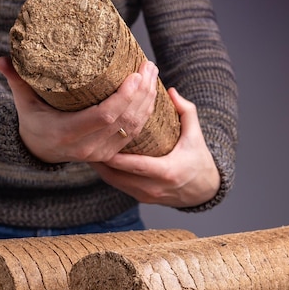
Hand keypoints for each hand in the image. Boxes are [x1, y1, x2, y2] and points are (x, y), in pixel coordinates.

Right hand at [0, 56, 158, 162]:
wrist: (39, 151)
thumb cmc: (33, 121)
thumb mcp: (23, 102)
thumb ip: (16, 80)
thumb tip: (1, 59)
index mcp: (67, 133)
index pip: (104, 116)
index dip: (124, 97)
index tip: (135, 75)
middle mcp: (87, 147)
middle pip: (124, 120)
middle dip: (142, 92)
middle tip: (148, 65)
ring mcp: (101, 153)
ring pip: (133, 127)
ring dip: (148, 101)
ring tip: (152, 74)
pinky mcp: (110, 153)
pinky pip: (134, 134)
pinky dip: (145, 114)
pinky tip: (150, 94)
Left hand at [91, 88, 220, 207]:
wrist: (204, 190)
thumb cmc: (199, 159)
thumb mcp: (196, 134)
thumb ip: (186, 111)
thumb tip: (170, 90)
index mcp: (168, 172)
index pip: (136, 164)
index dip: (117, 155)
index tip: (101, 141)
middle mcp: (154, 188)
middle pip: (119, 175)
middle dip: (100, 159)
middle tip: (85, 141)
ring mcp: (146, 196)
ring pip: (114, 182)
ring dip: (100, 166)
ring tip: (86, 147)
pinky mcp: (141, 199)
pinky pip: (118, 186)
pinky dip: (107, 173)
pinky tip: (97, 158)